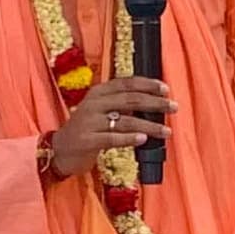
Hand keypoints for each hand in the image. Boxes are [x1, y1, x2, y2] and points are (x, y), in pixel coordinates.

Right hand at [46, 75, 172, 175]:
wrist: (60, 150)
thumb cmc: (86, 130)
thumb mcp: (100, 111)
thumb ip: (120, 104)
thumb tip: (151, 103)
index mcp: (98, 92)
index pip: (127, 83)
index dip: (147, 84)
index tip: (166, 89)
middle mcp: (94, 103)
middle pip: (130, 99)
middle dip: (155, 103)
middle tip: (173, 107)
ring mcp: (89, 122)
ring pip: (126, 120)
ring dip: (149, 125)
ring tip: (166, 131)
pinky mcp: (87, 140)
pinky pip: (112, 138)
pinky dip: (129, 138)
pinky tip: (143, 139)